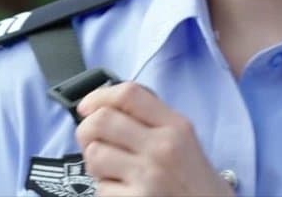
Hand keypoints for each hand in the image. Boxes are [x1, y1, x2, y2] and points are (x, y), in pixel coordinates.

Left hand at [75, 82, 233, 196]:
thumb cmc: (194, 180)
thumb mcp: (185, 139)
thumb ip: (152, 119)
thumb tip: (105, 105)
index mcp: (176, 126)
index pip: (129, 94)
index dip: (98, 96)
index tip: (87, 106)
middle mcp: (162, 148)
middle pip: (101, 121)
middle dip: (86, 130)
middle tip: (91, 141)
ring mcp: (148, 176)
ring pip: (95, 155)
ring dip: (96, 164)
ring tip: (113, 170)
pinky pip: (100, 188)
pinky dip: (106, 190)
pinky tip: (124, 191)